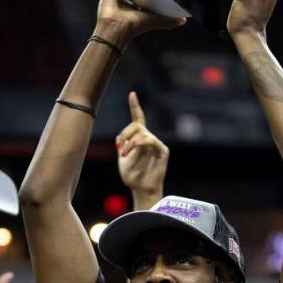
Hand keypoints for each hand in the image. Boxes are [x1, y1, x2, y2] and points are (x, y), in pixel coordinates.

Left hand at [116, 91, 168, 209]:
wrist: (140, 189)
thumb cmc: (132, 176)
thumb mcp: (122, 159)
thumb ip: (122, 146)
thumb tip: (120, 137)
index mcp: (139, 139)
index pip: (138, 119)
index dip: (135, 106)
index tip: (132, 94)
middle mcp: (149, 139)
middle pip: (136, 125)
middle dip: (125, 134)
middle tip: (120, 149)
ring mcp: (156, 144)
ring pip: (142, 133)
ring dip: (130, 142)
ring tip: (125, 154)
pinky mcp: (162, 151)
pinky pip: (151, 140)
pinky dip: (140, 143)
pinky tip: (133, 149)